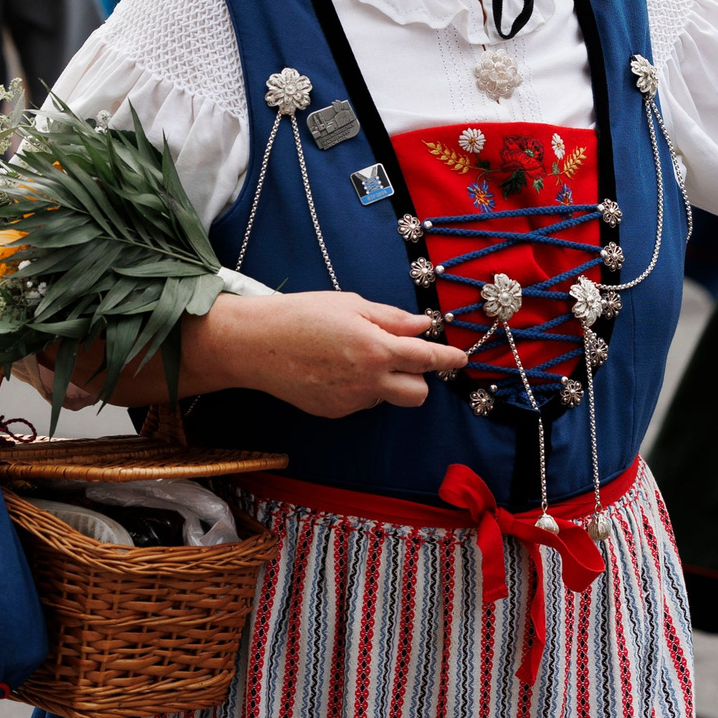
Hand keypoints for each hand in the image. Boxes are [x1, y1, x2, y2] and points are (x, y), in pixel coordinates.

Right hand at [184, 290, 466, 417]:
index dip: (448, 358)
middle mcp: (368, 381)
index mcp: (376, 348)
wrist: (255, 344)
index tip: (461, 358)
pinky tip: (334, 369)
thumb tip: (422, 325)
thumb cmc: (301, 315)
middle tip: (403, 357)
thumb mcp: (350, 304)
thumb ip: (391, 318)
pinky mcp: (334, 412)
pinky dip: (359, 388)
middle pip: (418, 393)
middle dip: (419, 378)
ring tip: (354, 356)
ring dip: (386, 382)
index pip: (426, 358)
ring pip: (387, 398)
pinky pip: (360, 402)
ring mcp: (350, 401)